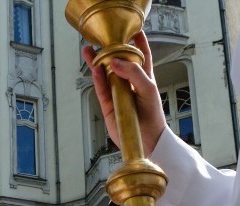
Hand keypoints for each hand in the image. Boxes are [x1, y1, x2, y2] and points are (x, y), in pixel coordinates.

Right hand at [82, 31, 166, 155]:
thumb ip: (133, 73)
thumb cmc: (152, 114)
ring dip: (97, 63)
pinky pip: (101, 89)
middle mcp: (129, 84)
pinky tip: (95, 68)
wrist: (147, 140)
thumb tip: (114, 61)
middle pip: (118, 62)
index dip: (138, 43)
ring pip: (105, 75)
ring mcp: (117, 94)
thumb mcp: (148, 89)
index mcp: (143, 78)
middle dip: (110, 50)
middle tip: (102, 39)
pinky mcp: (108, 105)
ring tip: (88, 51)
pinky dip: (97, 79)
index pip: (142, 56)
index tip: (134, 31)